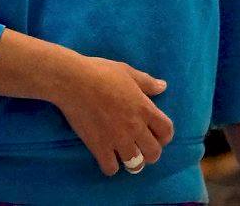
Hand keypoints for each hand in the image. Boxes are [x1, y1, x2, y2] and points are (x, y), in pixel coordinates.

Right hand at [46, 53, 174, 176]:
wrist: (73, 81)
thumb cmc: (100, 72)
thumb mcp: (127, 71)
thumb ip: (146, 82)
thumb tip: (163, 86)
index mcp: (144, 108)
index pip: (166, 131)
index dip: (164, 136)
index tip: (156, 134)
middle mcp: (135, 127)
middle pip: (154, 152)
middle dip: (150, 152)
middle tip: (140, 147)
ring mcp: (117, 139)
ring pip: (135, 164)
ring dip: (133, 162)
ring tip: (125, 155)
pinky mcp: (99, 146)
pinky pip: (111, 168)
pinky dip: (111, 166)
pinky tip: (106, 157)